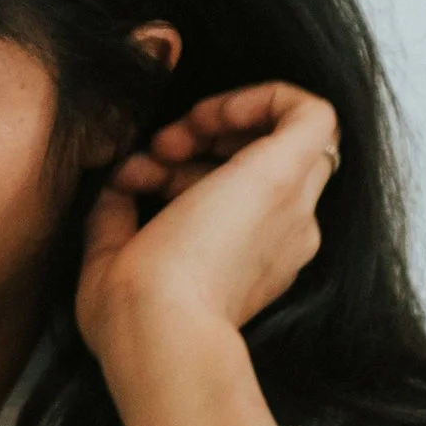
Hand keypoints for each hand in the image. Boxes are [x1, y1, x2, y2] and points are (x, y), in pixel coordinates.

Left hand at [77, 82, 341, 365]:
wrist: (157, 330)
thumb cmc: (134, 319)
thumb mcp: (116, 262)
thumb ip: (119, 218)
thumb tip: (114, 188)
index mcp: (255, 260)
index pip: (241, 193)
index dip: (189, 169)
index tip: (142, 176)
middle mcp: (287, 234)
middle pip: (267, 161)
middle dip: (207, 142)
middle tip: (155, 155)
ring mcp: (294, 206)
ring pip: (288, 136)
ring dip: (224, 120)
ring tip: (165, 146)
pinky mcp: (287, 174)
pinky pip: (310, 112)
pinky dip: (264, 96)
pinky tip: (209, 114)